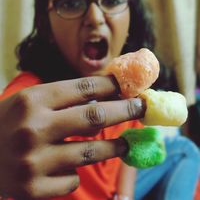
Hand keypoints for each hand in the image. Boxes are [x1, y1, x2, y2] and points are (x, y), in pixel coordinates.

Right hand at [0, 76, 143, 198]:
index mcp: (34, 100)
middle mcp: (33, 128)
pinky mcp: (32, 189)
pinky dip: (73, 172)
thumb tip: (106, 97)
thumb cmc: (9, 121)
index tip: (128, 87)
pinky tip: (63, 167)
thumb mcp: (32, 101)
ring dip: (113, 148)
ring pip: (90, 153)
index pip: (84, 88)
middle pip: (94, 117)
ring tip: (124, 144)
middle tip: (143, 108)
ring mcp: (33, 161)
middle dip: (125, 111)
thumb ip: (66, 99)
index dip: (111, 86)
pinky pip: (70, 180)